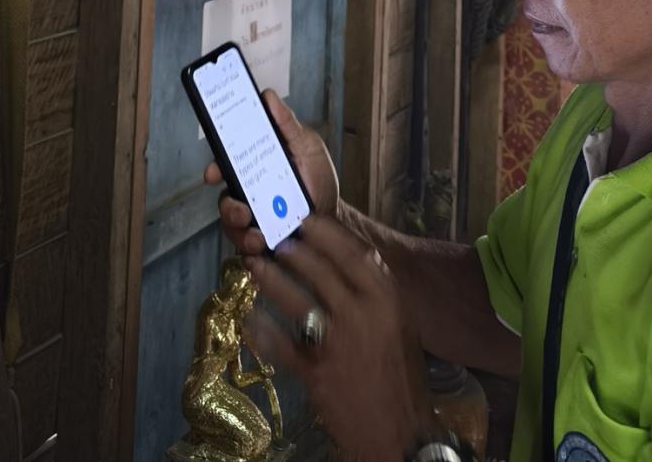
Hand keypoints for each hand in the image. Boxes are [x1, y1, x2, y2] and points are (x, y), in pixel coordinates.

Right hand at [204, 90, 338, 255]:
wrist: (334, 217)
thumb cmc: (317, 179)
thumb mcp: (306, 146)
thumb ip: (286, 124)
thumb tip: (267, 96)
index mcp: (254, 167)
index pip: (225, 165)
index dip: (214, 168)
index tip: (213, 173)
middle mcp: (248, 193)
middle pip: (224, 200)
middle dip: (227, 207)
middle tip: (242, 210)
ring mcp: (252, 219)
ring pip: (232, 226)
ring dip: (240, 231)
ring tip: (258, 235)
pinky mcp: (260, 243)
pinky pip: (245, 250)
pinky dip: (250, 250)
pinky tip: (263, 247)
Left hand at [244, 217, 435, 461]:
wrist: (401, 433)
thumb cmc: (401, 375)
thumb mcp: (400, 324)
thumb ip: (377, 292)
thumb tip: (355, 256)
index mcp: (387, 299)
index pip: (351, 253)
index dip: (324, 233)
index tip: (304, 219)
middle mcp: (363, 313)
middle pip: (318, 270)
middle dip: (291, 251)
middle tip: (273, 240)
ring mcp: (337, 342)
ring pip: (295, 299)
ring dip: (270, 279)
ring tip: (254, 265)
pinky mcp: (315, 371)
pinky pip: (280, 342)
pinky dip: (262, 328)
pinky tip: (250, 317)